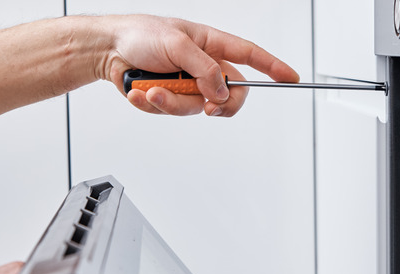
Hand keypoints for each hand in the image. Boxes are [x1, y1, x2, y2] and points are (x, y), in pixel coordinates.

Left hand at [97, 15, 299, 116]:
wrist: (108, 51)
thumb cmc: (139, 35)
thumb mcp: (176, 43)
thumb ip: (203, 68)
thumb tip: (220, 91)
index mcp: (211, 44)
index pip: (250, 56)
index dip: (273, 67)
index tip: (291, 78)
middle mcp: (203, 67)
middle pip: (230, 95)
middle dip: (219, 105)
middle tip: (209, 105)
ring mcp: (188, 85)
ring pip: (197, 108)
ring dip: (171, 101)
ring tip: (152, 89)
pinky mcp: (171, 99)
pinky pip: (173, 112)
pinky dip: (154, 104)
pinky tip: (142, 92)